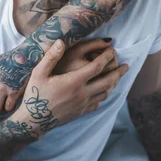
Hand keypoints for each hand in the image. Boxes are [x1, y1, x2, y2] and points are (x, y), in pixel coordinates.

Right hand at [13, 40, 128, 137]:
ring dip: (115, 83)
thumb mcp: (38, 72)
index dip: (106, 57)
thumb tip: (60, 41)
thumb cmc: (35, 93)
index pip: (96, 67)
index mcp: (73, 81)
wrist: (34, 120)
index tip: (113, 50)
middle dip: (118, 72)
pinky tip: (105, 91)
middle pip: (107, 81)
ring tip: (119, 76)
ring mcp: (83, 104)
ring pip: (105, 93)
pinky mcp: (81, 112)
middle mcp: (82, 93)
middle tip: (126, 65)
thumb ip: (51, 56)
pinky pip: (99, 102)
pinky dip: (105, 95)